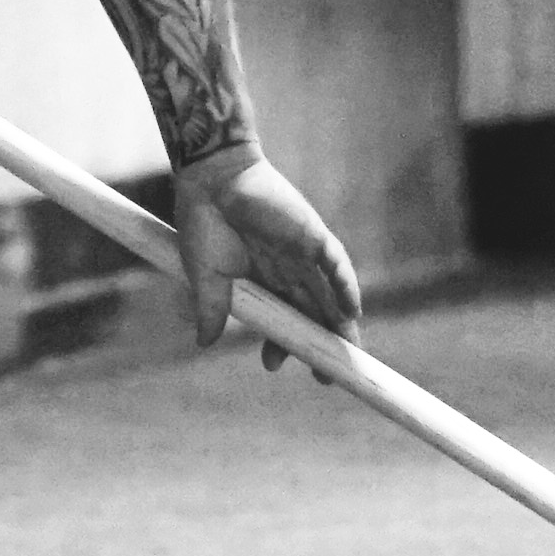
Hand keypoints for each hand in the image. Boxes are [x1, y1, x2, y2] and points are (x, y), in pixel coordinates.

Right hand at [168, 147, 358, 375]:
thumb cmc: (203, 222)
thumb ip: (210, 309)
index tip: (273, 364)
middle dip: (319, 344)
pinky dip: (346, 287)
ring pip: (329, 296)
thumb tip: (203, 343)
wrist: (210, 180)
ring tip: (347, 354)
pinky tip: (351, 312)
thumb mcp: (204, 276)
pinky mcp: (312, 235)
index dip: (282, 343)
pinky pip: (336, 263)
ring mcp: (302, 255)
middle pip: (312, 314)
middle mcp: (286, 271)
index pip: (280, 320)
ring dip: (339, 325)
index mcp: (261, 281)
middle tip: (326, 376)